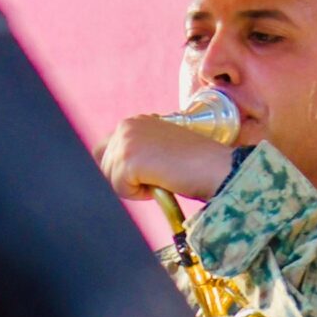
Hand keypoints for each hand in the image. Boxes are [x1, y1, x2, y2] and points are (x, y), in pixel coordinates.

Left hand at [99, 115, 234, 201]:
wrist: (214, 166)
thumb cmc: (194, 163)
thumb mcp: (159, 149)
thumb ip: (137, 152)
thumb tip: (109, 169)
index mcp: (134, 122)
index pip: (104, 150)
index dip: (120, 168)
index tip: (146, 173)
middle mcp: (127, 125)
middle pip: (102, 164)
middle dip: (123, 179)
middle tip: (153, 178)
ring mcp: (126, 141)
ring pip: (110, 178)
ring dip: (133, 187)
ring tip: (160, 179)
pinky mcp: (129, 158)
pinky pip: (120, 188)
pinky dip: (139, 194)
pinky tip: (160, 183)